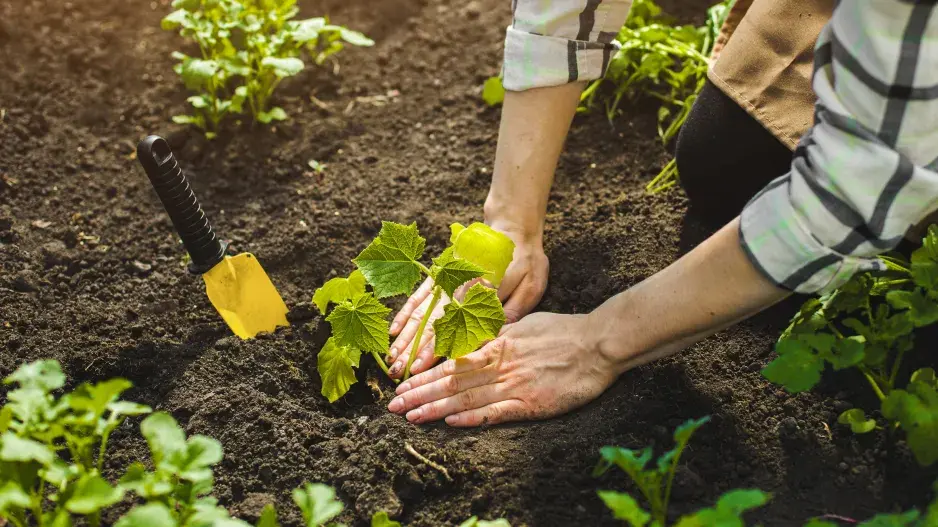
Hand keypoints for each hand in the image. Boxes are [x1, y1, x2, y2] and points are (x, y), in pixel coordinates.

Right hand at [386, 229, 548, 378]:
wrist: (512, 229)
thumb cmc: (526, 261)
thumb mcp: (529, 286)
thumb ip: (512, 311)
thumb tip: (493, 338)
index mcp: (481, 292)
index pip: (454, 326)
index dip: (436, 347)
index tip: (421, 367)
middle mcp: (458, 287)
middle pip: (431, 321)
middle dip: (413, 348)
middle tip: (399, 371)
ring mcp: (445, 281)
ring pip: (421, 311)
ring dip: (405, 336)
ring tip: (391, 358)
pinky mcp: (439, 275)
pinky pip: (418, 295)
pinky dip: (405, 313)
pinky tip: (394, 331)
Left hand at [386, 312, 622, 425]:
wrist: (597, 344)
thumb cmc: (563, 331)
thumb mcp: (523, 325)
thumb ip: (497, 335)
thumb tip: (475, 342)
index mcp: (497, 345)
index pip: (451, 362)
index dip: (424, 375)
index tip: (401, 383)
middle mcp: (500, 364)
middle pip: (451, 381)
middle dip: (419, 393)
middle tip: (392, 405)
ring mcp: (515, 384)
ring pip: (467, 398)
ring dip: (436, 408)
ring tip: (411, 416)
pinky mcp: (532, 403)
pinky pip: (497, 412)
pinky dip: (473, 418)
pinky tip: (451, 423)